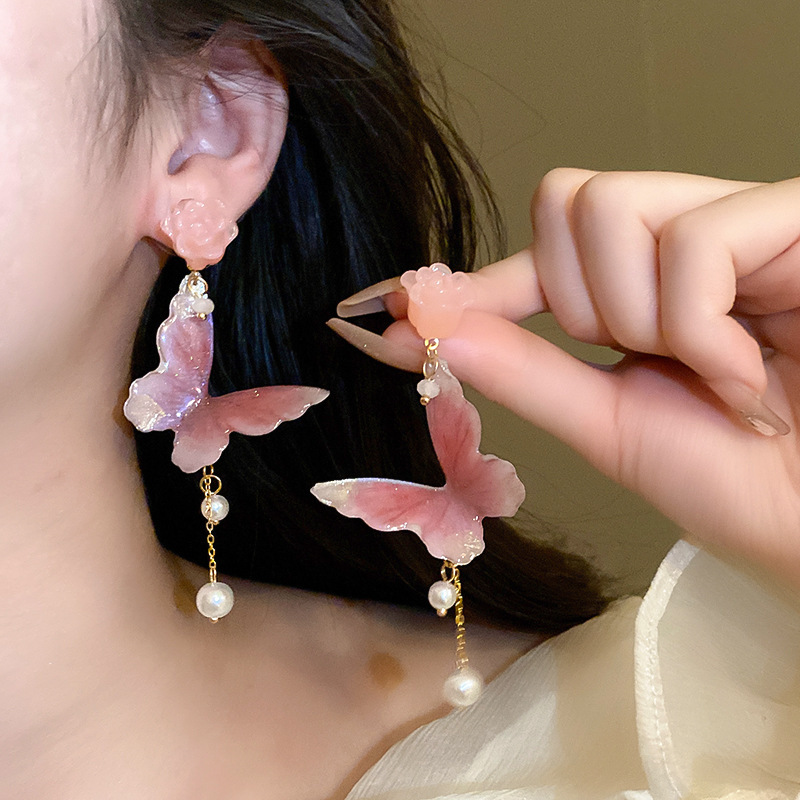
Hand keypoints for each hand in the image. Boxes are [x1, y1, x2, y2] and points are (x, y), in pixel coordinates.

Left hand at [333, 170, 799, 583]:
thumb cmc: (733, 478)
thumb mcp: (608, 425)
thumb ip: (525, 373)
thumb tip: (431, 331)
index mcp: (634, 288)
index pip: (536, 253)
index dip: (469, 283)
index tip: (391, 310)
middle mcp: (679, 240)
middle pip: (567, 197)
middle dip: (580, 301)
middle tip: (643, 360)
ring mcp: (736, 221)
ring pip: (614, 207)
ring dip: (638, 316)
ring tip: (706, 372)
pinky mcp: (792, 220)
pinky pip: (695, 241)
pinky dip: (699, 328)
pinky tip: (745, 378)